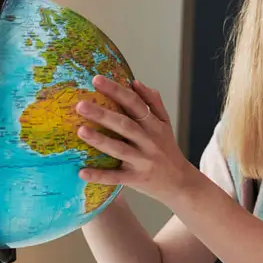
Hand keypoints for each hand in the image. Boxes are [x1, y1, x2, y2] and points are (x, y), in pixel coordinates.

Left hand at [75, 75, 196, 204]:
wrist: (181, 182)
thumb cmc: (167, 150)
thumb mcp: (165, 125)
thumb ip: (154, 104)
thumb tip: (136, 83)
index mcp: (155, 126)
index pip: (135, 104)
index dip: (117, 91)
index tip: (97, 80)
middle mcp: (150, 142)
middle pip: (126, 125)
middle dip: (104, 115)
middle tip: (81, 105)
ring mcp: (143, 161)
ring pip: (120, 150)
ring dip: (101, 140)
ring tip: (81, 131)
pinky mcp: (136, 179)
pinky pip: (116, 177)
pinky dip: (100, 176)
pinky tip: (82, 172)